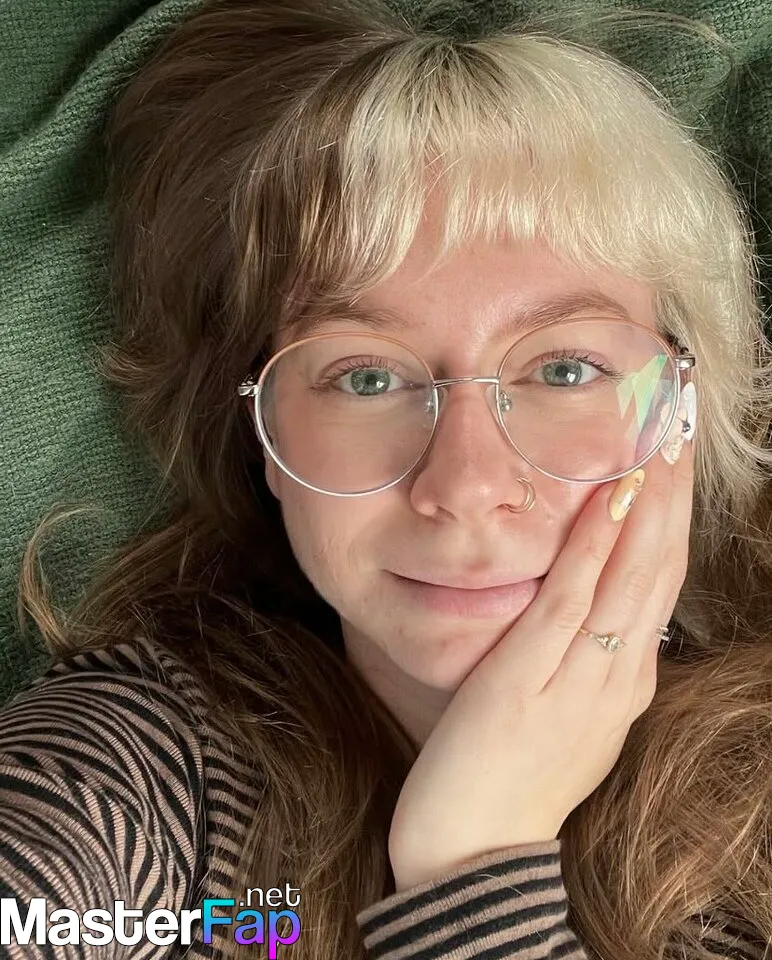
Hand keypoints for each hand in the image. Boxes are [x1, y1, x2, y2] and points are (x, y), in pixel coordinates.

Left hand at [388, 441, 693, 890]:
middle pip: (657, 572)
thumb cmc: (510, 780)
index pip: (659, 586)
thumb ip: (583, 665)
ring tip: (659, 446)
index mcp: (623, 682)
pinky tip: (607, 501)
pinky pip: (569, 603)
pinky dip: (593, 548)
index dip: (671, 521)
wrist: (471, 853)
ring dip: (646, 508)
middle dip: (671, 499)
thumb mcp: (564, 717)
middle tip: (679, 431)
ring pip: (627, 580)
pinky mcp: (528, 681)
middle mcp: (616, 677)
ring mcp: (578, 680)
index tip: (672, 466)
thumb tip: (593, 614)